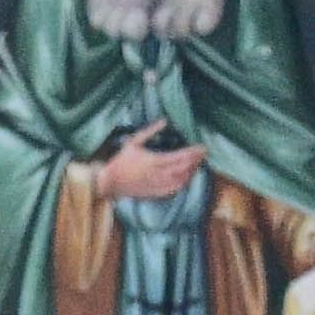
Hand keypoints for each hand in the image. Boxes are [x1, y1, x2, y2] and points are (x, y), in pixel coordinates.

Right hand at [90, 128, 206, 204]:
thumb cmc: (121, 161)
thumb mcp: (133, 142)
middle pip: (183, 168)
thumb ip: (150, 131)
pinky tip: (187, 176)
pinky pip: (174, 189)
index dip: (192, 152)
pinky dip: (183, 183)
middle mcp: (157, 174)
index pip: (179, 156)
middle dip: (195, 161)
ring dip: (191, 172)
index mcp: (153, 160)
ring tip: (198, 163)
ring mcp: (157, 185)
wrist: (111, 183)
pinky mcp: (156, 193)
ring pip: (181, 180)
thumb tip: (164, 121)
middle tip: (203, 154)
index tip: (201, 147)